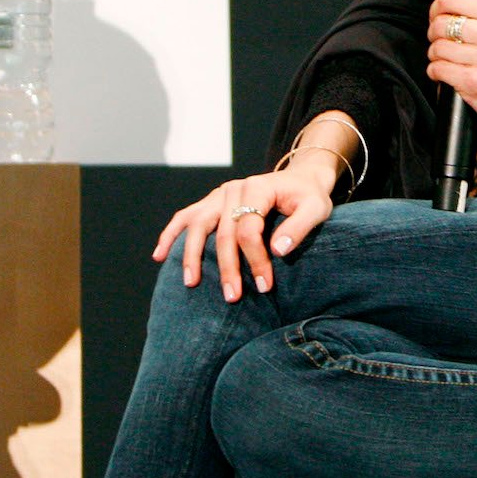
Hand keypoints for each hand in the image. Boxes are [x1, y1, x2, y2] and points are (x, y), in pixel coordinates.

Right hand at [151, 160, 337, 301]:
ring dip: (191, 255)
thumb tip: (277, 251)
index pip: (249, 228)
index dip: (255, 258)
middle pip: (223, 231)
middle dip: (227, 267)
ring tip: (190, 282)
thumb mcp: (316, 209)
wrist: (300, 180)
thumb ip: (299, 227)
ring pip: (197, 225)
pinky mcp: (212, 203)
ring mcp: (219, 195)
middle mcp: (233, 189)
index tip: (264, 285)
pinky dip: (170, 235)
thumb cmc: (309, 197)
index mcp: (257, 187)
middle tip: (232, 297)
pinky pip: (185, 217)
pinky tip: (159, 255)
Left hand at [426, 0, 476, 133]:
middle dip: (433, 34)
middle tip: (442, 42)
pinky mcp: (473, 82)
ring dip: (435, 55)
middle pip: (440, 24)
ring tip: (446, 60)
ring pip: (437, 48)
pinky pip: (437, 69)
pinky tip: (446, 73)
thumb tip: (441, 5)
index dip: (437, 9)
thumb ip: (476, 13)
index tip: (438, 18)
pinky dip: (435, 72)